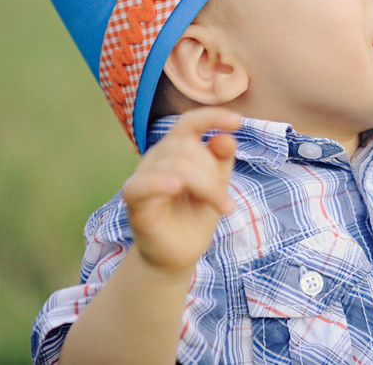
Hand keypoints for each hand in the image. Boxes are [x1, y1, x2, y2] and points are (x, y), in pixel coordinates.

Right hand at [121, 108, 239, 275]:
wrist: (179, 255)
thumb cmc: (196, 216)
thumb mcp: (217, 185)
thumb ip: (221, 160)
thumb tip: (226, 137)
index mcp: (175, 149)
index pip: (190, 122)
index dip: (212, 117)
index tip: (238, 121)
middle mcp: (156, 157)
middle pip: (187, 148)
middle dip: (213, 175)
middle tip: (226, 202)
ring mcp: (144, 177)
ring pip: (177, 165)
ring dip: (207, 187)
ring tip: (223, 208)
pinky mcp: (135, 201)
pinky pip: (142, 184)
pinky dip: (160, 182)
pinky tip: (176, 188)